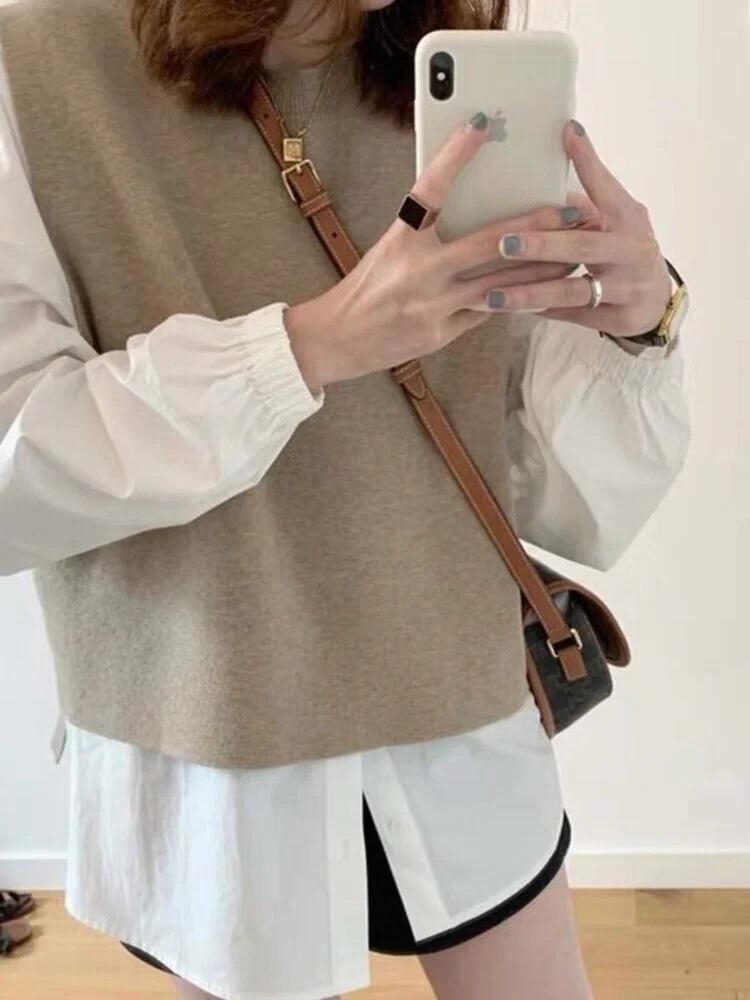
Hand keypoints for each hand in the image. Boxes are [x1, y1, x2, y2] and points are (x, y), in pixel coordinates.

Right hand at [284, 116, 592, 394]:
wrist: (339, 339)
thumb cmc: (368, 288)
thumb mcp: (390, 249)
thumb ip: (427, 231)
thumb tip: (470, 206)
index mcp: (401, 239)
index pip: (431, 188)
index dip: (455, 155)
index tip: (481, 124)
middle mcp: (417, 269)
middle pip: (486, 242)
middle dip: (533, 226)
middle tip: (569, 210)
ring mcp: (432, 304)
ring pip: (498, 283)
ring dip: (539, 268)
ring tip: (571, 254)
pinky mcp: (441, 332)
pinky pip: (487, 313)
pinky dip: (514, 299)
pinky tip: (543, 290)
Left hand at [484, 121, 672, 338]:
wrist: (658, 299)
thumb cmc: (625, 249)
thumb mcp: (616, 218)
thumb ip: (585, 199)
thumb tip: (540, 169)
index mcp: (627, 218)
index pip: (606, 187)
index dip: (588, 161)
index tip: (567, 134)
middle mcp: (631, 251)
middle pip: (582, 248)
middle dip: (542, 246)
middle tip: (504, 243)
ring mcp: (627, 288)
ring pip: (573, 291)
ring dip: (531, 292)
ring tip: (493, 295)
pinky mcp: (619, 318)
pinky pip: (572, 315)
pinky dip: (542, 311)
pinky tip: (510, 310)